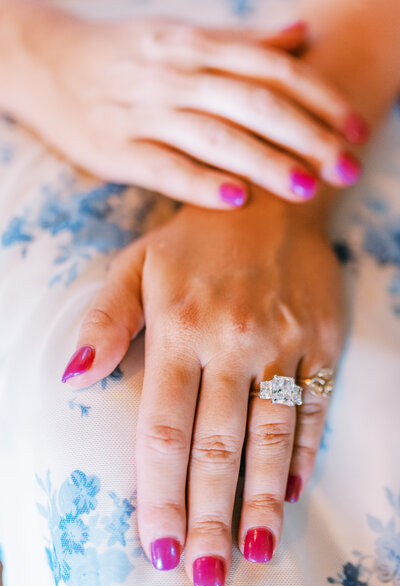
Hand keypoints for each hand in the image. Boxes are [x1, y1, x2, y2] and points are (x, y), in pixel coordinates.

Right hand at [4, 4, 367, 207]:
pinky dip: (201, 183)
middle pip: (256, 104)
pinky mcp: (117, 148)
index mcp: (198, 45)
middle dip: (308, 137)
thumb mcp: (184, 36)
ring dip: (265, 162)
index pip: (274, 70)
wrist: (49, 62)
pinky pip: (165, 167)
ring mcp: (145, 112)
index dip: (321, 99)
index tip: (356, 130)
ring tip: (306, 188)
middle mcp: (178, 75)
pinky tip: (235, 199)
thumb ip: (243, 41)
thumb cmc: (127, 55)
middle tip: (348, 169)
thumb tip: (301, 35)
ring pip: (216, 135)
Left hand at [62, 191, 344, 585]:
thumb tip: (74, 377)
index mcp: (178, 324)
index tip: (159, 542)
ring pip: (271, 436)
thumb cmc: (194, 240)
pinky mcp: (321, 341)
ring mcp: (283, 341)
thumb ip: (104, 322)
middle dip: (208, 513)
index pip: (164, 426)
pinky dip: (303, 454)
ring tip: (251, 550)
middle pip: (217, 444)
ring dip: (259, 499)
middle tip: (205, 572)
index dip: (159, 490)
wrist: (272, 201)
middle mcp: (232, 339)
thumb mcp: (135, 266)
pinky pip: (312, 408)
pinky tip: (291, 491)